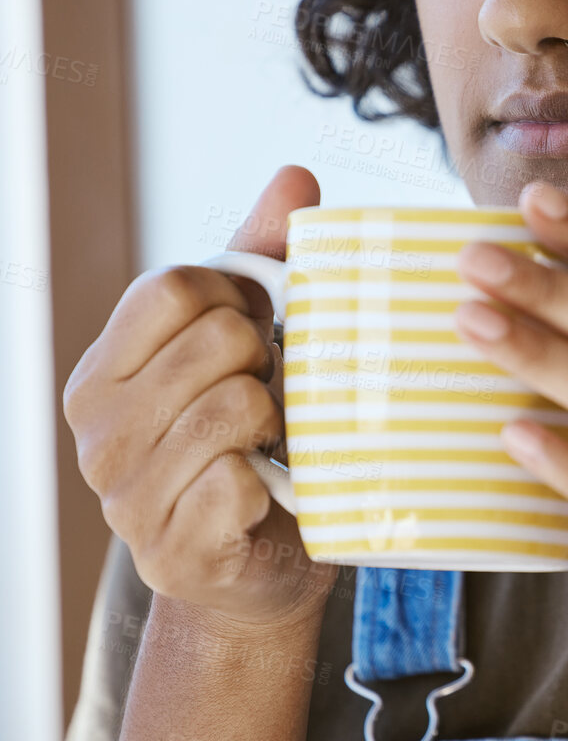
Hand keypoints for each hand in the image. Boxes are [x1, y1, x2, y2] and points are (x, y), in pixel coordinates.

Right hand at [64, 165, 338, 632]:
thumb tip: (297, 174)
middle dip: (265, 362)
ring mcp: (126, 498)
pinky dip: (273, 485)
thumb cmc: (254, 440)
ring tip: (267, 444)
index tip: (256, 334)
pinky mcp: (173, 552)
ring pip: (234, 406)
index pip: (176, 285)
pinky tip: (264, 495)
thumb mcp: (250, 341)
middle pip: (217, 338)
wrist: (265, 566)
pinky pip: (241, 481)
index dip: (237, 298)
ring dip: (274, 422)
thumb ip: (261, 256)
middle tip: (266, 399)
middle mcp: (97, 432)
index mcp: (103, 370)